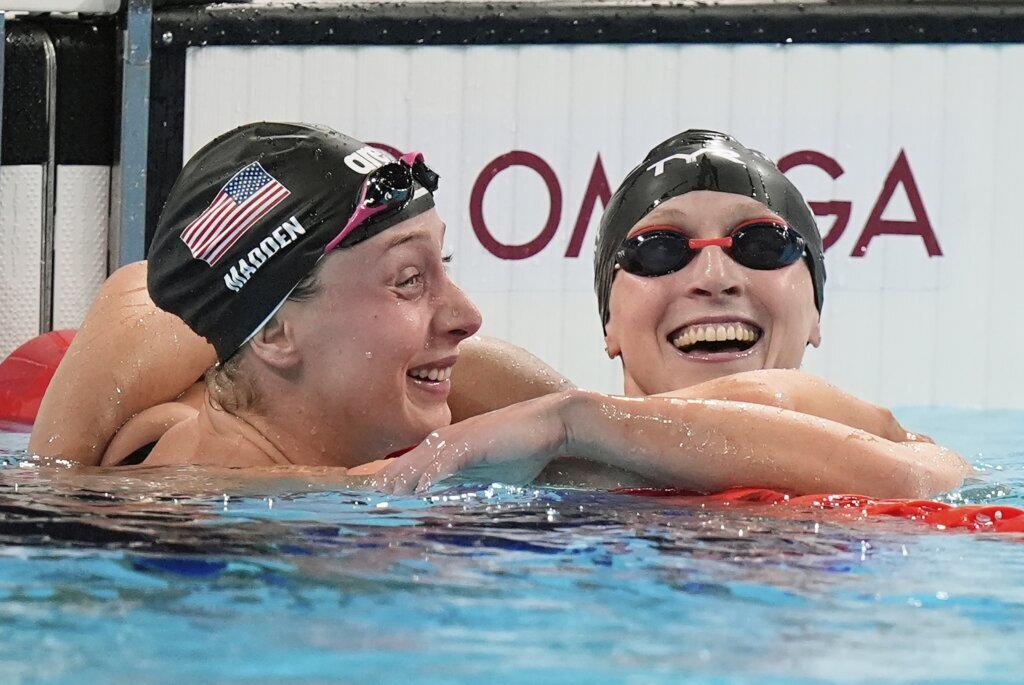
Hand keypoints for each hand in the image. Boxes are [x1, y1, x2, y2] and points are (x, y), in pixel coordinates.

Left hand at [374, 393, 573, 493]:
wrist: (552, 423)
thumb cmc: (523, 448)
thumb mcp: (491, 472)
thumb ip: (470, 482)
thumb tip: (455, 504)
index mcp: (449, 445)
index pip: (413, 463)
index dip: (393, 478)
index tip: (374, 496)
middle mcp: (448, 439)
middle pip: (409, 461)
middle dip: (388, 480)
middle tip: (366, 499)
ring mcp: (460, 438)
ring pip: (422, 461)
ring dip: (402, 479)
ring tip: (384, 496)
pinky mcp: (475, 442)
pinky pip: (448, 460)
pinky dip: (432, 474)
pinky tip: (420, 490)